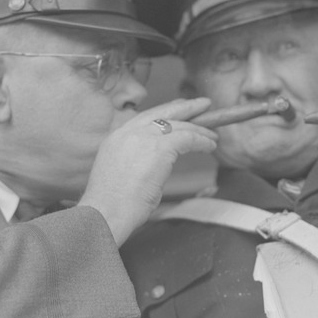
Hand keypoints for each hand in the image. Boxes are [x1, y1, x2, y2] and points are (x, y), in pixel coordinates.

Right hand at [79, 98, 217, 244]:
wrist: (104, 213)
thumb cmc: (111, 207)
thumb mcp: (121, 176)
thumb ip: (138, 165)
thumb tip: (157, 169)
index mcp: (115, 139)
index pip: (145, 118)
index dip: (165, 112)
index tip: (179, 110)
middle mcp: (128, 133)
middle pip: (162, 112)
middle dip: (185, 107)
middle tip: (202, 105)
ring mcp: (142, 138)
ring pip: (178, 125)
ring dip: (199, 129)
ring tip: (213, 134)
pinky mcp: (159, 148)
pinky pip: (187, 138)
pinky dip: (201, 141)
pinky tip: (209, 146)